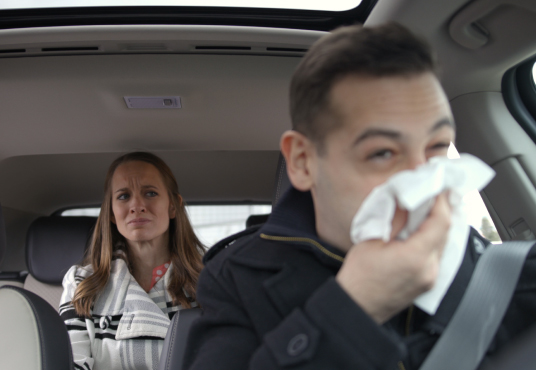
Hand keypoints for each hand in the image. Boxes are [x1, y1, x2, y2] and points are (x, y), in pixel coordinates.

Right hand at [335, 193, 450, 323]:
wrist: (356, 307)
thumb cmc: (358, 276)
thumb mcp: (372, 240)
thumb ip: (395, 219)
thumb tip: (407, 199)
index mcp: (416, 256)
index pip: (440, 221)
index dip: (440, 200)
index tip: (437, 184)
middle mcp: (429, 268)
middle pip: (446, 231)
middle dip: (442, 208)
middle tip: (435, 189)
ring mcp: (430, 277)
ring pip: (444, 242)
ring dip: (439, 222)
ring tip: (430, 204)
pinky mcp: (427, 281)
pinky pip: (437, 253)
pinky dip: (434, 237)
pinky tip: (424, 227)